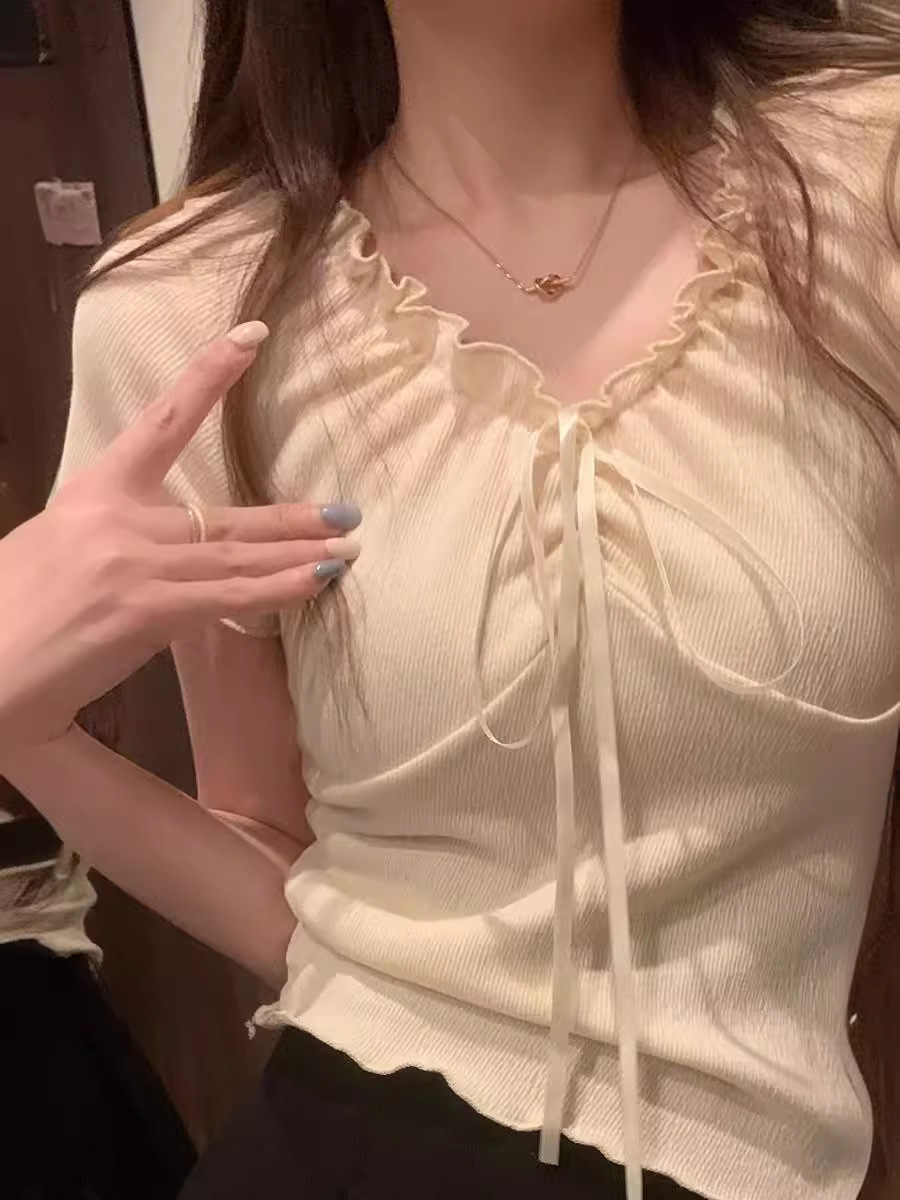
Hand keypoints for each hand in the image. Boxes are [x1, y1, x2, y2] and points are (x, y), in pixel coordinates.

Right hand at [0, 322, 360, 755]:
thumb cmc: (8, 609)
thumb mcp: (57, 550)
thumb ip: (114, 541)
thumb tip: (163, 552)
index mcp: (92, 491)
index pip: (163, 420)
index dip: (210, 375)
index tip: (252, 337)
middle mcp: (120, 518)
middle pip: (226, 513)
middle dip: (292, 517)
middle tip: (347, 511)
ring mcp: (136, 562)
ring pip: (238, 554)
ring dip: (301, 553)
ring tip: (350, 547)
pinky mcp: (147, 608)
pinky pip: (230, 596)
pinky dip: (280, 589)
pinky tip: (317, 582)